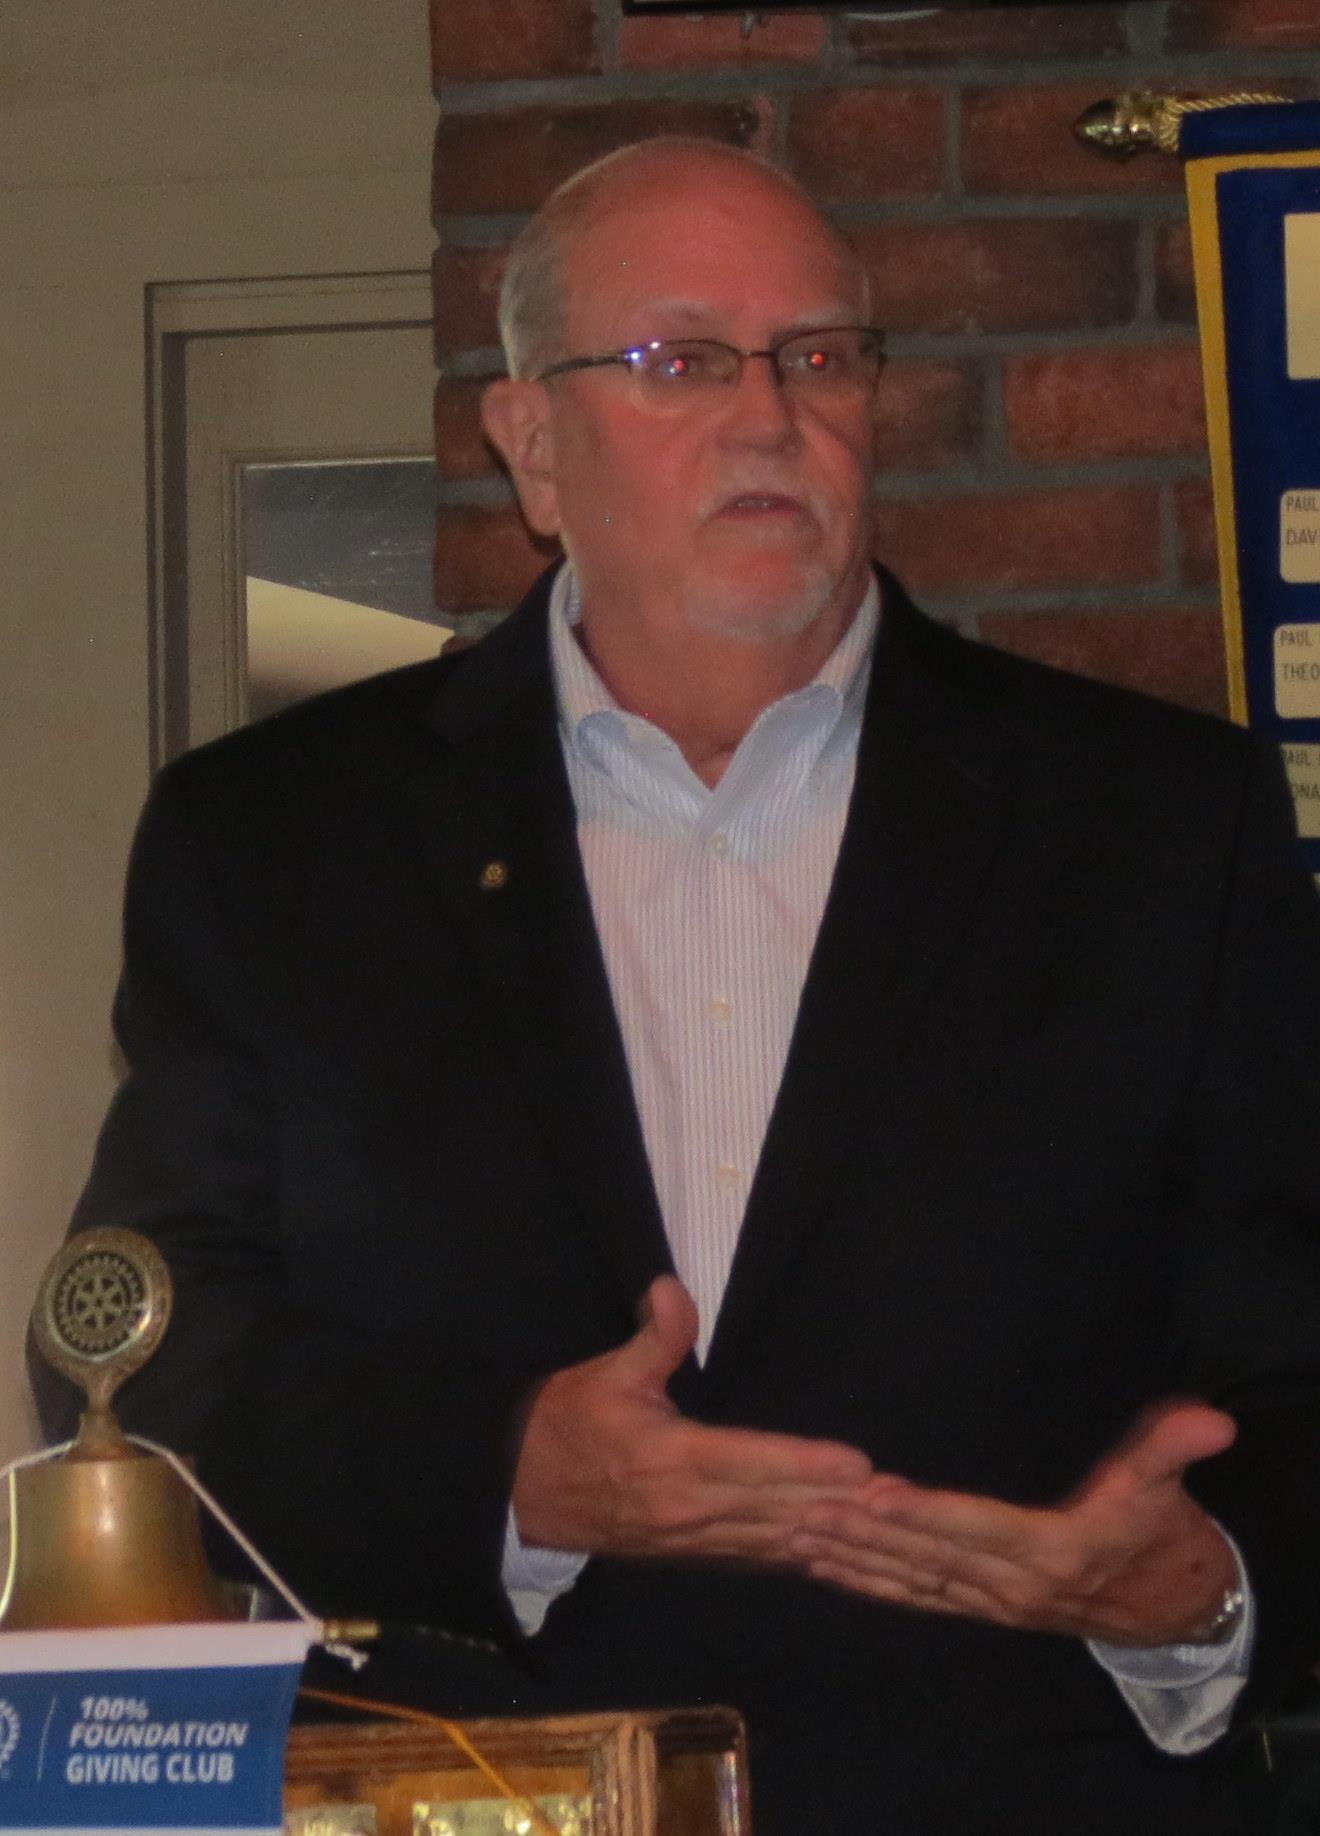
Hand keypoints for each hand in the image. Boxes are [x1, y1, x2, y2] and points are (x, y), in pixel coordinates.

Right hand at [512, 1275, 871, 1560]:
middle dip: (840, 1506)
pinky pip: (758, 1556)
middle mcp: (690, 1509)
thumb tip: (670, 1287)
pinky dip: (800, 1554)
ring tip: (885, 1528)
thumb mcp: (606, 1373)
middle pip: (779, 1509)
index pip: (754, 1463)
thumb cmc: (566, 1425)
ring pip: (776, 1539)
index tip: (858, 1465)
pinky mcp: (693, 1554)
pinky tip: (836, 1551)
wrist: (520, 1494)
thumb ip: (652, 1337)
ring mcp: (694, 1540)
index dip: (808, 1464)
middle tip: (900, 1501)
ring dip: (831, 1534)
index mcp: (672, 1460)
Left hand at [788, 1400, 1238, 1646]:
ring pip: (909, 1582)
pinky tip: (824, 1567)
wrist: (1174, 1606)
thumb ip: (1174, 1447)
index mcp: (1051, 1550)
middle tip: (804, 1510)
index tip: (872, 1494)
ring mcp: (991, 1603)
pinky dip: (868, 1583)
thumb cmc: (1159, 1531)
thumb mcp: (1167, 1485)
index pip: (974, 1527)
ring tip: (796, 1536)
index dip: (923, 1513)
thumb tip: (1210, 1420)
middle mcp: (1012, 1586)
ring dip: (852, 1562)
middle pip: (925, 1558)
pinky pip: (914, 1597)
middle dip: (862, 1536)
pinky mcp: (979, 1607)